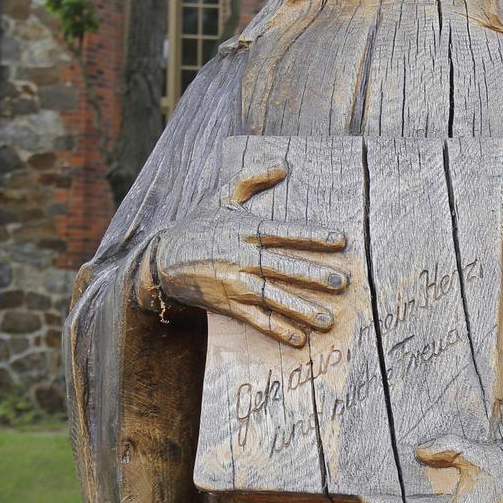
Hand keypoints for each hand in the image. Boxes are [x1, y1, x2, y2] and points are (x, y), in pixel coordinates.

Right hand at [143, 158, 352, 346]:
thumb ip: (252, 178)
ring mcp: (234, 284)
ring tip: (327, 320)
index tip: (340, 240)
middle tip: (341, 283)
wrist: (161, 261)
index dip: (312, 236)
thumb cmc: (197, 225)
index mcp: (245, 230)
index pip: (284, 232)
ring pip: (272, 298)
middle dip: (313, 276)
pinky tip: (298, 338)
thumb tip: (284, 164)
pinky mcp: (227, 304)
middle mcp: (242, 257)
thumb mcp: (221, 195)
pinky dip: (276, 329)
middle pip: (282, 267)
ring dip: (300, 310)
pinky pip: (255, 319)